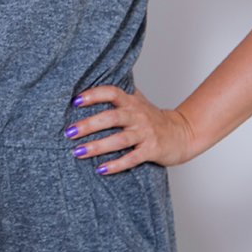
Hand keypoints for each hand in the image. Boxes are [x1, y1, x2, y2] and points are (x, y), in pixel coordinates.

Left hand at [65, 85, 198, 174]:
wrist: (183, 133)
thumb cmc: (153, 118)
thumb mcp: (137, 101)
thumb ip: (118, 95)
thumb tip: (90, 82)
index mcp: (131, 102)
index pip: (112, 93)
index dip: (93, 95)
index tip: (75, 101)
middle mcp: (138, 115)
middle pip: (111, 117)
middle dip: (88, 125)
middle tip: (69, 132)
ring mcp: (145, 133)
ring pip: (119, 140)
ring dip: (97, 147)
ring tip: (78, 152)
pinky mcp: (152, 150)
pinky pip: (132, 159)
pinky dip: (116, 164)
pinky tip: (101, 169)